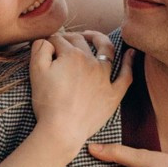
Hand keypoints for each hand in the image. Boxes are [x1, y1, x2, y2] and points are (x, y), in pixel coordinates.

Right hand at [27, 30, 131, 152]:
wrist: (63, 129)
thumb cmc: (47, 102)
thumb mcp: (36, 72)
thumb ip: (40, 49)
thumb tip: (46, 39)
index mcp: (71, 55)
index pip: (59, 39)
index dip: (50, 41)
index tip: (46, 45)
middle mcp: (90, 61)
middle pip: (80, 41)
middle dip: (69, 38)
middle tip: (62, 42)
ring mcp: (104, 77)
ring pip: (106, 50)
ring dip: (98, 39)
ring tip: (92, 37)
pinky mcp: (113, 93)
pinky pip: (126, 75)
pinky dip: (129, 62)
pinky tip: (131, 52)